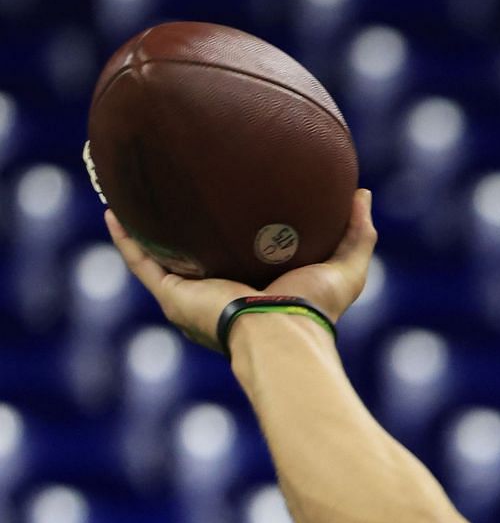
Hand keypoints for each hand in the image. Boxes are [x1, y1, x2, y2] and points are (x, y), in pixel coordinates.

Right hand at [104, 188, 377, 353]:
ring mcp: (194, 295)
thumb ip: (357, 233)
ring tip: (135, 196)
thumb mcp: (346, 268)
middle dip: (186, 230)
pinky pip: (143, 263)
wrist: (282, 331)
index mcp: (257, 287)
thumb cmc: (315, 309)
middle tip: (178, 190)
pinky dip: (126, 240)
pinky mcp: (174, 296)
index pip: (243, 256)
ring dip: (147, 230)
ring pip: (162, 258)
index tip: (233, 201)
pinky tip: (114, 212)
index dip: (237, 231)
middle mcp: (222, 291)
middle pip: (198, 255)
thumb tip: (361, 194)